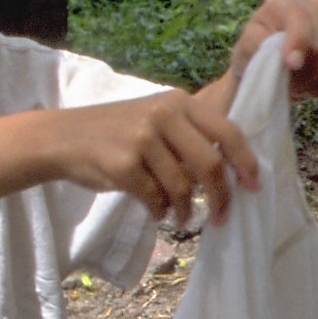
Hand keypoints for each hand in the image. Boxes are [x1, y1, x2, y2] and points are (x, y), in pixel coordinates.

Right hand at [52, 89, 258, 226]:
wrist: (63, 138)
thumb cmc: (117, 132)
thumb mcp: (156, 120)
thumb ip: (190, 137)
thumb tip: (233, 173)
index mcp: (178, 102)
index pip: (227, 131)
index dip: (246, 162)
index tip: (254, 186)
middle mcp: (163, 115)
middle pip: (210, 164)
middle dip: (221, 197)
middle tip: (221, 217)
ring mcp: (141, 139)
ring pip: (182, 187)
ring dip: (185, 210)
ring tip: (181, 217)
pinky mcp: (122, 164)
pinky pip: (155, 199)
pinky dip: (159, 212)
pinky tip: (154, 212)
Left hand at [229, 0, 317, 99]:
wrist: (265, 70)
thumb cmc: (252, 54)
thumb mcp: (245, 47)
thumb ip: (260, 45)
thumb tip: (288, 57)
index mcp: (286, 0)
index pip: (300, 16)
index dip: (299, 41)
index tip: (291, 64)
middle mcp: (313, 7)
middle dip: (301, 70)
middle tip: (283, 82)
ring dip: (309, 81)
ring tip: (291, 84)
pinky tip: (309, 87)